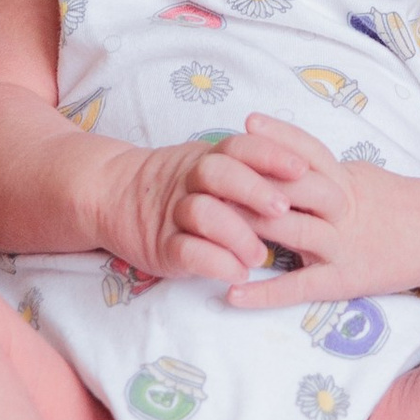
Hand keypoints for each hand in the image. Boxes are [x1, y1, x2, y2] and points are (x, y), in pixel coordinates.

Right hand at [89, 136, 292, 288]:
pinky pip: (187, 251)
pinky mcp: (159, 245)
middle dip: (255, 190)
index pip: (240, 146)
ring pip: (203, 213)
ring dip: (237, 234)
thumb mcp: (207, 166)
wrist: (112, 195)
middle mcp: (189, 180)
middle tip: (283, 210)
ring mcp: (172, 212)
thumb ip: (245, 168)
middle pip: (219, 173)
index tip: (302, 169)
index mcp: (207, 158)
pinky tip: (236, 273)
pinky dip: (215, 262)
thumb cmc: (178, 185)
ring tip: (259, 256)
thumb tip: (307, 177)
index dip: (271, 155)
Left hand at [201, 118, 419, 304]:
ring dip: (249, 227)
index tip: (246, 124)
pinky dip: (264, 292)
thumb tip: (284, 155)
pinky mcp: (342, 279)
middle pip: (292, 188)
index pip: (308, 151)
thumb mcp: (362, 177)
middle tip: (209, 176)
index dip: (278, 137)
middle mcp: (342, 207)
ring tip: (209, 226)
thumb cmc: (396, 206)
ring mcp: (341, 244)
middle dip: (251, 183)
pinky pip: (299, 286)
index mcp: (345, 179)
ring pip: (291, 230)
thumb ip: (324, 171)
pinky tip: (231, 294)